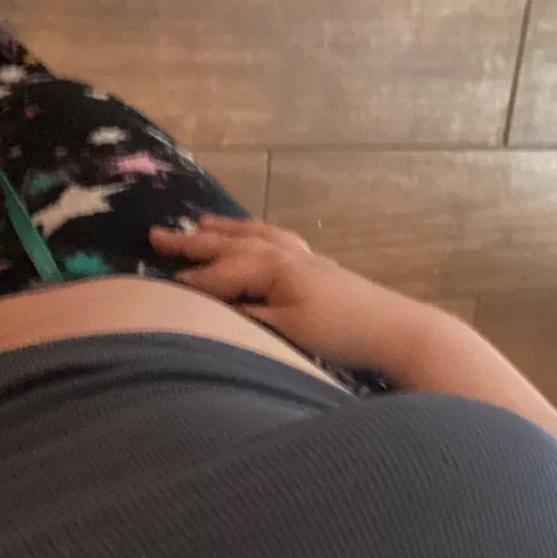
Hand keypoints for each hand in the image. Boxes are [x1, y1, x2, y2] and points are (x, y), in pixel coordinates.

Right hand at [149, 217, 447, 372]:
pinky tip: (257, 240)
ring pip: (256, 236)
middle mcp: (287, 254)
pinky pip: (278, 241)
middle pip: (232, 244)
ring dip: (226, 230)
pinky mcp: (322, 269)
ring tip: (200, 223)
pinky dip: (258, 235)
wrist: (401, 331)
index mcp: (274, 268)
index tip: (155, 286)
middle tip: (156, 235)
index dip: (190, 282)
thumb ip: (248, 316)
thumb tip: (216, 308)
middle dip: (194, 242)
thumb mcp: (287, 331)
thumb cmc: (343, 334)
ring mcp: (306, 259)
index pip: (220, 273)